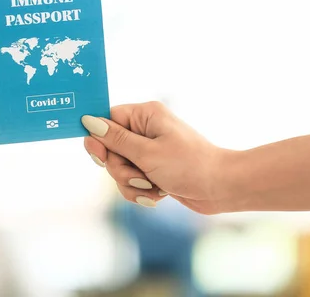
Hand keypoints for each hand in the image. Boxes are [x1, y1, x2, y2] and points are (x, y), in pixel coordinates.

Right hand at [82, 102, 230, 213]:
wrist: (221, 189)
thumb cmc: (189, 165)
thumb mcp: (147, 153)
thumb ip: (115, 140)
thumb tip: (88, 122)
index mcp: (145, 115)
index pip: (106, 120)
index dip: (100, 140)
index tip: (102, 158)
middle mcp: (145, 130)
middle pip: (110, 149)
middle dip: (121, 169)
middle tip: (141, 176)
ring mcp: (148, 150)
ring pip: (119, 168)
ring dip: (132, 183)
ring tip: (153, 187)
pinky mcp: (152, 168)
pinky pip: (131, 180)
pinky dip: (140, 190)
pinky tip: (158, 194)